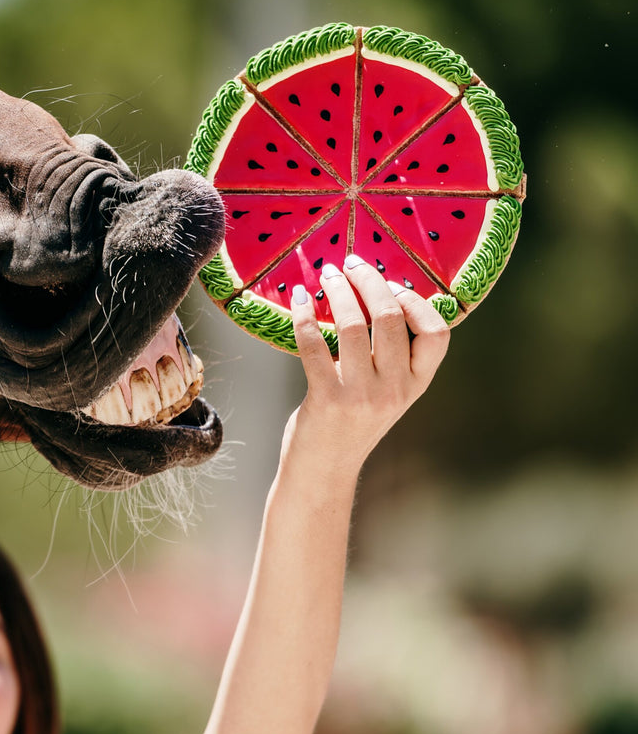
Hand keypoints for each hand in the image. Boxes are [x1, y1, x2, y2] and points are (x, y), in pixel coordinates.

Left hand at [282, 254, 449, 477]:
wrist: (324, 470)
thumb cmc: (353, 421)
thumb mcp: (388, 392)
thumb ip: (394, 355)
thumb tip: (383, 291)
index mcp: (416, 384)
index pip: (437, 334)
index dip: (416, 301)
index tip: (392, 284)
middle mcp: (395, 389)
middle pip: (391, 317)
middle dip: (369, 280)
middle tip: (350, 263)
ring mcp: (361, 395)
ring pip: (354, 324)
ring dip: (337, 290)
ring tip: (326, 273)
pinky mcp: (327, 398)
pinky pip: (314, 343)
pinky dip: (303, 314)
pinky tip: (297, 298)